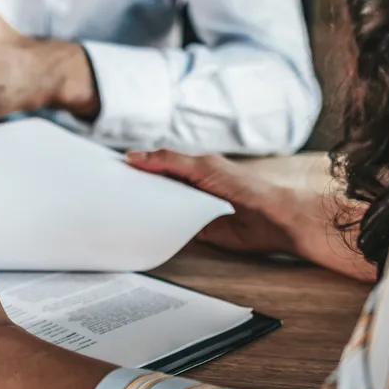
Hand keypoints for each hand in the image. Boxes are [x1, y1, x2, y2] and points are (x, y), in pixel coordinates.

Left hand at [127, 150, 376, 281]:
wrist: (282, 218)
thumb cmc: (255, 225)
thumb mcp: (213, 229)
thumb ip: (191, 225)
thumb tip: (167, 229)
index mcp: (203, 190)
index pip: (168, 182)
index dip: (147, 180)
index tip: (123, 184)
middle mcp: (203, 174)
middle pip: (161, 169)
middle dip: (136, 171)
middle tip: (107, 174)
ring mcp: (205, 168)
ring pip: (164, 162)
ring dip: (139, 163)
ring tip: (112, 168)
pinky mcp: (206, 166)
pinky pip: (173, 161)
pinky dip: (152, 160)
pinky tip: (132, 161)